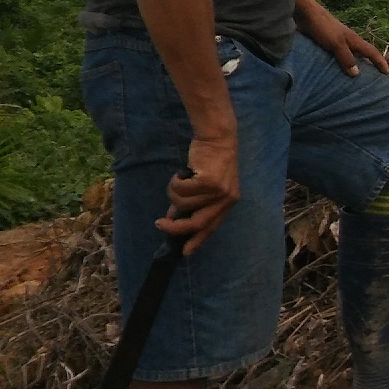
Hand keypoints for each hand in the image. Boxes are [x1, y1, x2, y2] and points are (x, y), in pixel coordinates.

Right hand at [158, 132, 239, 255]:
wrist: (217, 137)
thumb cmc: (209, 160)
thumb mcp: (205, 184)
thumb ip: (194, 202)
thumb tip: (174, 218)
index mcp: (229, 202)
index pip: (212, 226)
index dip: (197, 239)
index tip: (185, 252)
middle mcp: (227, 199)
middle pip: (198, 223)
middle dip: (175, 227)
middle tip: (159, 223)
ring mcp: (219, 191)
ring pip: (184, 204)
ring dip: (173, 194)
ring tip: (177, 181)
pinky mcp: (210, 181)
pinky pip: (181, 190)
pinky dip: (175, 182)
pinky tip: (181, 173)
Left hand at [295, 0, 388, 76]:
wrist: (305, 14)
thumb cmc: (323, 27)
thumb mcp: (336, 43)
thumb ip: (346, 57)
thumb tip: (356, 74)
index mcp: (354, 40)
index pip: (372, 52)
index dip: (380, 62)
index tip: (387, 74)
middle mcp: (348, 41)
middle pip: (363, 54)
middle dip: (370, 65)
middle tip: (373, 79)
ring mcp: (337, 42)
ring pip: (350, 55)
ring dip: (354, 65)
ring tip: (354, 80)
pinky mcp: (326, 43)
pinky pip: (338, 56)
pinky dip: (341, 64)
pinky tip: (335, 72)